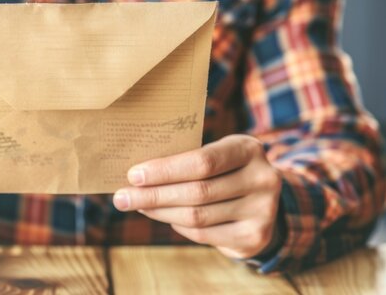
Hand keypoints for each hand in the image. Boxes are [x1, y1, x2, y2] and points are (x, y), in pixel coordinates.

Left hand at [113, 134, 281, 258]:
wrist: (264, 202)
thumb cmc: (226, 171)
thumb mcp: (217, 154)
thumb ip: (187, 160)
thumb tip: (137, 174)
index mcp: (248, 149)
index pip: (202, 162)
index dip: (165, 170)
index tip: (132, 175)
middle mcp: (261, 179)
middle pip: (197, 192)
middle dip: (153, 195)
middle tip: (122, 197)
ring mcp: (262, 211)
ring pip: (197, 216)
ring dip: (159, 212)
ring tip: (136, 205)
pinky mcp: (254, 237)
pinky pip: (203, 234)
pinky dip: (178, 226)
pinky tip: (163, 216)